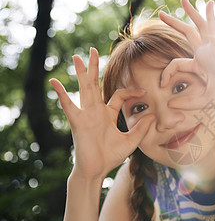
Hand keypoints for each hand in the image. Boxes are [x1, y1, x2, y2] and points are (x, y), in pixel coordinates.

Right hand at [50, 48, 153, 180]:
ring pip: (84, 89)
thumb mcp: (131, 140)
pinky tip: (54, 82)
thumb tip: (153, 115)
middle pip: (95, 84)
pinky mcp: (78, 122)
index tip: (144, 92)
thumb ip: (141, 128)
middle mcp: (96, 111)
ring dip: (81, 72)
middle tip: (93, 50)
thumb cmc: (111, 156)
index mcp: (107, 114)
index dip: (132, 91)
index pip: (119, 95)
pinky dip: (61, 94)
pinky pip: (69, 105)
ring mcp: (86, 115)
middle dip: (94, 67)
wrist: (97, 170)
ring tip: (76, 57)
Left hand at [159, 0, 214, 109]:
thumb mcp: (204, 100)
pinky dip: (210, 15)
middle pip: (187, 34)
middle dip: (173, 24)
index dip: (167, 73)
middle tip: (160, 15)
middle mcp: (205, 53)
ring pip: (197, 25)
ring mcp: (212, 47)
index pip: (177, 63)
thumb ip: (188, 103)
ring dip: (189, 12)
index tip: (163, 84)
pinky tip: (209, 3)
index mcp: (200, 65)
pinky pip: (212, 26)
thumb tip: (170, 105)